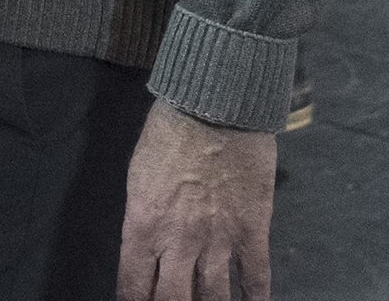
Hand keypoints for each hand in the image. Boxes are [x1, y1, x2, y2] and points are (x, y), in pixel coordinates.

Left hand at [118, 100, 275, 300]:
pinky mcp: (253, 231)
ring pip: (215, 299)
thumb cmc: (168, 135)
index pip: (132, 288)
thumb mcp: (139, 178)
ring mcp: (219, 241)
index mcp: (144, 228)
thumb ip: (144, 220)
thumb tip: (149, 249)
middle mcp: (179, 243)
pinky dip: (255, 298)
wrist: (214, 107)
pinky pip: (256, 277)